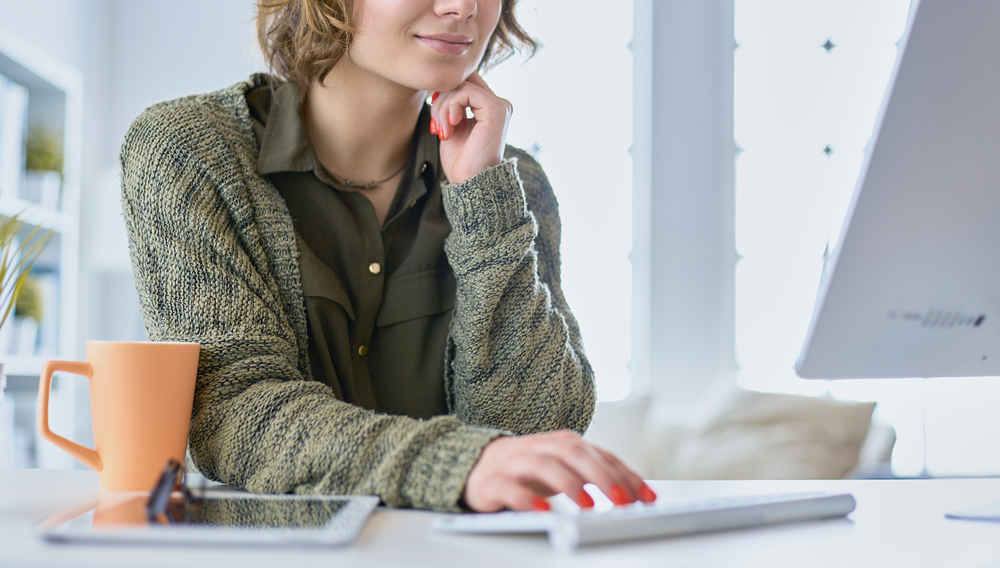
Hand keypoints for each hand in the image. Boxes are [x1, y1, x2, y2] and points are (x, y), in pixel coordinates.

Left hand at [429, 72, 511, 183]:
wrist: (470, 183)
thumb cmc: (461, 160)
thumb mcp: (452, 125)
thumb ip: (452, 103)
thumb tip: (440, 81)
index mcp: (490, 107)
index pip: (465, 80)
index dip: (445, 91)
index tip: (435, 116)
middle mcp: (499, 103)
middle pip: (461, 80)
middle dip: (441, 100)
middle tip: (436, 126)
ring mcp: (500, 106)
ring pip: (461, 86)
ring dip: (442, 108)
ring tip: (442, 131)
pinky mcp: (496, 109)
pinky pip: (465, 92)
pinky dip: (450, 107)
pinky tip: (450, 126)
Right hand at [463, 430, 657, 512]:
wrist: (478, 465)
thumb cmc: (531, 470)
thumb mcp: (566, 469)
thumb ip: (595, 474)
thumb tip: (634, 493)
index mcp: (564, 443)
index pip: (600, 455)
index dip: (625, 475)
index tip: (646, 497)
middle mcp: (542, 447)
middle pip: (574, 454)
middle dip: (602, 476)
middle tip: (622, 500)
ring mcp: (515, 462)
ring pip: (544, 465)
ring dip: (568, 484)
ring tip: (588, 505)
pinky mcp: (493, 482)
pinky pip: (509, 487)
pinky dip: (527, 498)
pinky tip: (543, 510)